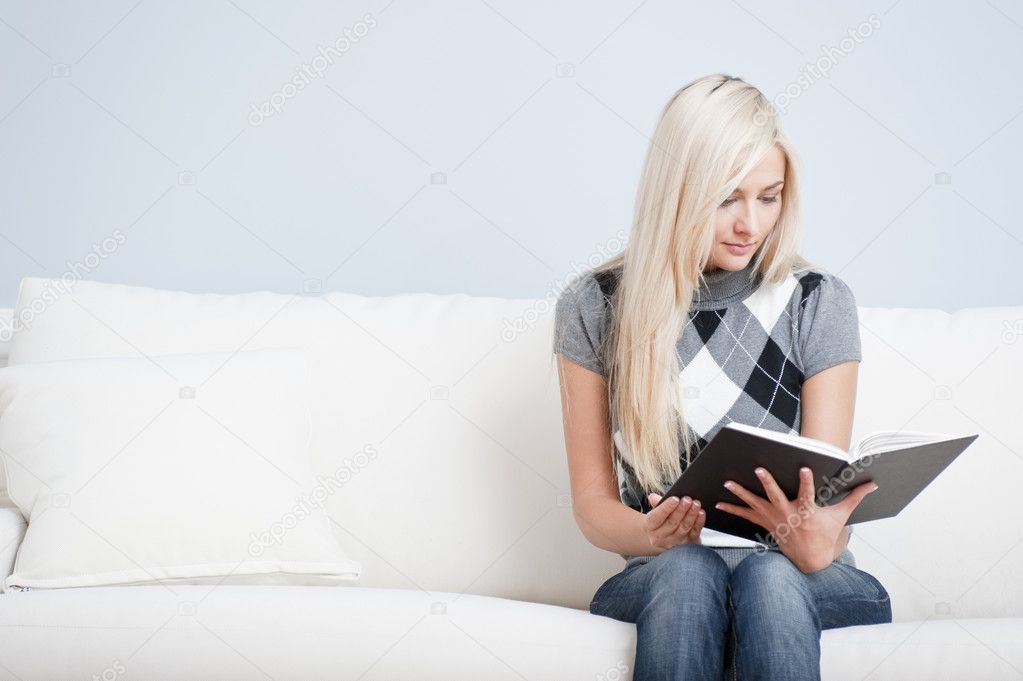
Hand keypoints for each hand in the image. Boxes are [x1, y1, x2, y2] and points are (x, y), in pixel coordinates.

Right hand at [644, 492, 705, 551]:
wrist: (664, 538)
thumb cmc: (661, 521)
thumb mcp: (656, 512)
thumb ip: (656, 503)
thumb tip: (653, 497)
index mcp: (650, 527)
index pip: (656, 518)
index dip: (666, 508)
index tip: (675, 498)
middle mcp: (660, 538)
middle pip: (671, 523)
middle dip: (680, 510)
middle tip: (687, 499)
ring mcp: (674, 542)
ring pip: (684, 528)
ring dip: (691, 515)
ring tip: (696, 504)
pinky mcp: (688, 544)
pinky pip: (694, 533)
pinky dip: (698, 522)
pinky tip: (701, 513)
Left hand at [714, 467, 877, 572]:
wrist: (810, 559)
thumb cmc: (824, 535)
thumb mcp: (840, 516)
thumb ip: (854, 497)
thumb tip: (872, 484)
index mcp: (807, 511)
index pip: (807, 493)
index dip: (805, 481)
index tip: (803, 468)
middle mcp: (787, 514)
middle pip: (775, 496)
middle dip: (766, 483)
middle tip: (758, 470)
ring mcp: (773, 519)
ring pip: (754, 504)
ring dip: (740, 493)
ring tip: (727, 482)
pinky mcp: (764, 523)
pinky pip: (745, 516)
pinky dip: (731, 510)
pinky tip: (718, 504)